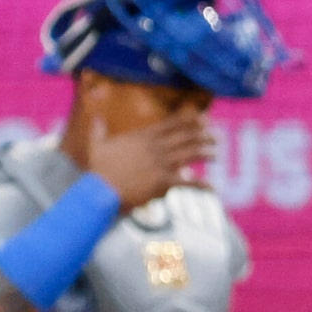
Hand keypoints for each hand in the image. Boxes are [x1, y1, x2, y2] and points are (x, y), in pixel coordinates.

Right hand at [83, 112, 214, 210]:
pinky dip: (202, 185)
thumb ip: (99, 130)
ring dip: (207, 153)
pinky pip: (189, 183)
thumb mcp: (97, 146)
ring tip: (215, 154)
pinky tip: (212, 188)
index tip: (204, 119)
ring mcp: (161, 164)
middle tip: (215, 138)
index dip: (191, 120)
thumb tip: (96, 119)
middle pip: (187, 136)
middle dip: (204, 135)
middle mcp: (155, 147)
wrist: (100, 192)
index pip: (173, 123)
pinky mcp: (163, 182)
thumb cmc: (98, 171)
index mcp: (144, 137)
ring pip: (192, 154)